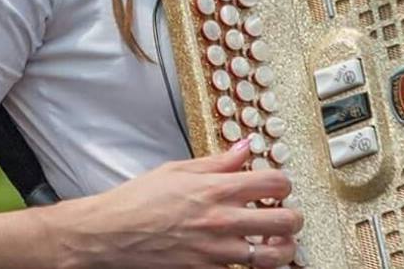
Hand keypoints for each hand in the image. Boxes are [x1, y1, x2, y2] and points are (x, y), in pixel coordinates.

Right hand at [47, 137, 302, 268]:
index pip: (274, 183)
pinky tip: (248, 255)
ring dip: (281, 248)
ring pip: (272, 256)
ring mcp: (216, 251)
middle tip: (287, 214)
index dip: (284, 183)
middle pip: (285, 221)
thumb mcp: (178, 169)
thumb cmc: (139, 200)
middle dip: (293, 217)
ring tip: (278, 242)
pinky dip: (252, 265)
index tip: (279, 185)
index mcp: (217, 189)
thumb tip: (246, 148)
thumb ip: (218, 161)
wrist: (110, 234)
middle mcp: (222, 220)